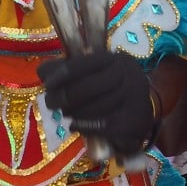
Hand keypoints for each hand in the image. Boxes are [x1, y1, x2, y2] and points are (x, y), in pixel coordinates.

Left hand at [37, 51, 155, 154]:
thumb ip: (69, 69)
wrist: (145, 106)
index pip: (82, 64)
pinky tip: (75, 126)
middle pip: (87, 87)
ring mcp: (133, 98)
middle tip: (50, 103)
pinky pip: (104, 126)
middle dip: (64, 96)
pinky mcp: (134, 121)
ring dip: (74, 112)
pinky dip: (85, 126)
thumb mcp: (96, 71)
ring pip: (95, 107)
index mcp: (114, 58)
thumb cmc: (113, 85)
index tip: (47, 84)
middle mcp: (127, 75)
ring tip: (63, 113)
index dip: (60, 74)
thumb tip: (41, 71)